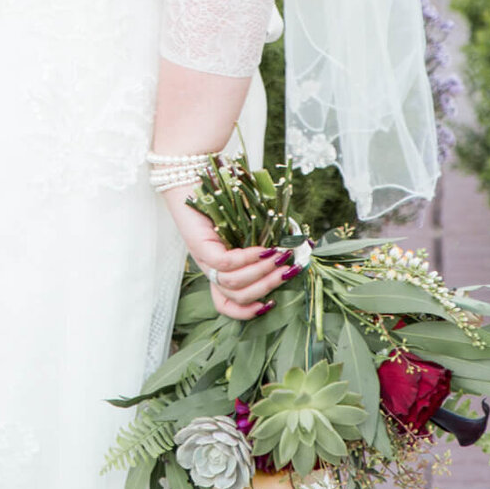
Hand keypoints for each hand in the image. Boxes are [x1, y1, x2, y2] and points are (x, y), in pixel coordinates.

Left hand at [162, 189, 294, 321]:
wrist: (192, 176)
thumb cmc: (223, 198)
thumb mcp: (249, 225)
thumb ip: (268, 239)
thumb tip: (298, 248)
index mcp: (219, 270)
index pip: (227, 305)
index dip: (248, 312)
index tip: (272, 304)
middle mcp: (209, 269)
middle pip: (237, 297)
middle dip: (267, 287)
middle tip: (288, 271)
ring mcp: (203, 258)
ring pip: (233, 284)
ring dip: (261, 273)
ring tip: (280, 258)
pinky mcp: (200, 245)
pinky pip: (226, 263)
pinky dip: (248, 259)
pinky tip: (263, 249)